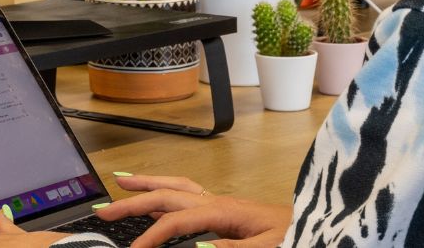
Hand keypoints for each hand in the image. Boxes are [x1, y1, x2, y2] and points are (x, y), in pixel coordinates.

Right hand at [97, 174, 290, 247]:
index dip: (152, 236)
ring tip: (122, 182)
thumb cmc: (297, 236)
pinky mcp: (227, 212)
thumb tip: (195, 243)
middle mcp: (220, 202)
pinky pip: (189, 198)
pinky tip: (158, 200)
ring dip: (148, 185)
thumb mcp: (269, 247)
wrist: (319, 230)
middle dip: (135, 199)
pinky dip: (167, 195)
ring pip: (177, 189)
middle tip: (104, 209)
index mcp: (226, 211)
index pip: (178, 221)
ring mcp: (223, 204)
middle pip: (169, 195)